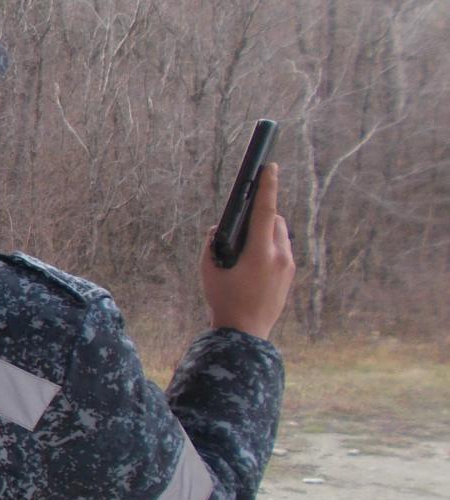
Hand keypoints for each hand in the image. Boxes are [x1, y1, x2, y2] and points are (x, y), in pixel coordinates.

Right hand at [202, 163, 295, 338]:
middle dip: (262, 215)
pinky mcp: (290, 275)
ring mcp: (288, 266)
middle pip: (275, 220)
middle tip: (243, 224)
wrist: (245, 333)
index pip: (265, 210)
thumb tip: (221, 227)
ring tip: (247, 248)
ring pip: (280, 234)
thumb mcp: (209, 268)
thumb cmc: (224, 300)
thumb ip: (213, 243)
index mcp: (260, 252)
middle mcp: (279, 255)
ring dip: (266, 232)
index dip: (267, 186)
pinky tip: (254, 262)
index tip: (270, 167)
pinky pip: (282, 250)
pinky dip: (269, 247)